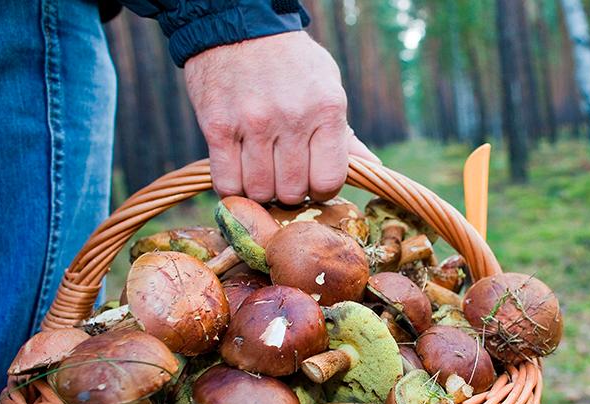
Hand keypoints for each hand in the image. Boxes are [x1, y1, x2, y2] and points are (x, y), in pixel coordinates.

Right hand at [185, 31, 378, 204]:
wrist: (239, 25)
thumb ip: (344, 133)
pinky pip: (227, 182)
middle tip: (284, 175)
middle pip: (292, 191)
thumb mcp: (328, 87)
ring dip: (260, 190)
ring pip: (259, 191)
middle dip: (290, 191)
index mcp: (326, 109)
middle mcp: (292, 118)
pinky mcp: (218, 127)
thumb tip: (371, 167)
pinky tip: (239, 174)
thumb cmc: (290, 61)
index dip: (321, 190)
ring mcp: (253, 124)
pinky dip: (233, 187)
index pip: (329, 180)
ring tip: (261, 172)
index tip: (312, 181)